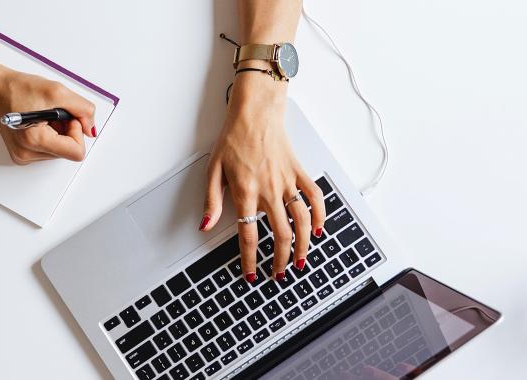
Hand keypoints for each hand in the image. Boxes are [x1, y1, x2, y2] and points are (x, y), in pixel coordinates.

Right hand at [0, 59, 95, 164]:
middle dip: (67, 131)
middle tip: (54, 112)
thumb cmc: (19, 88)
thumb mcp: (58, 91)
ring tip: (44, 116)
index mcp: (34, 140)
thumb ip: (83, 109)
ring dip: (59, 133)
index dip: (77, 132)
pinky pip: (49, 150)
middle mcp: (27, 154)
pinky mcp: (22, 154)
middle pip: (68, 152)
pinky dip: (50, 135)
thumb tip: (91, 128)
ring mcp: (23, 156)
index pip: (76, 152)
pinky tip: (39, 122)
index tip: (68, 116)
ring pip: (60, 151)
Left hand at [199, 71, 325, 281]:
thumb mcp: (213, 169)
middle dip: (281, 259)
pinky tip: (318, 229)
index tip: (252, 274)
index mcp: (246, 192)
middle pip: (281, 234)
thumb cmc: (233, 138)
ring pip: (301, 220)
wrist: (255, 112)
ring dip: (304, 244)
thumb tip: (206, 226)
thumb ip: (211, 201)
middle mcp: (270, 190)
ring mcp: (287, 181)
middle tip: (279, 273)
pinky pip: (315, 196)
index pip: (249, 235)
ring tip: (301, 260)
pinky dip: (320, 214)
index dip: (250, 259)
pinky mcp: (299, 172)